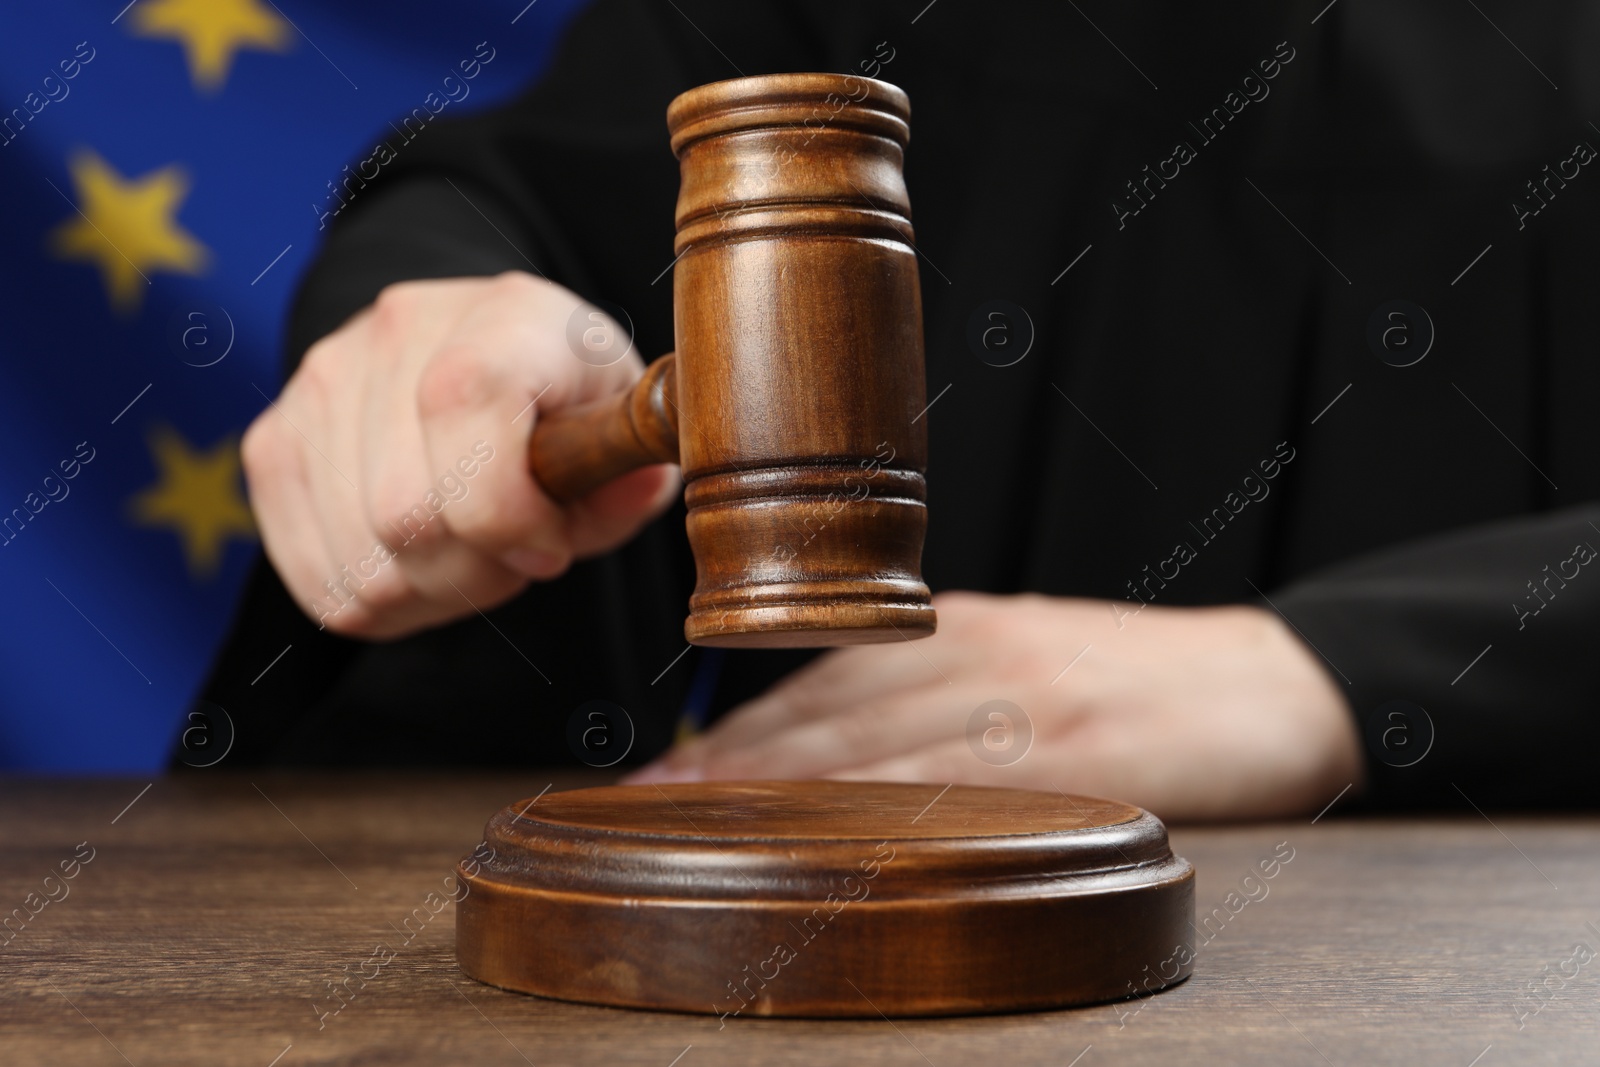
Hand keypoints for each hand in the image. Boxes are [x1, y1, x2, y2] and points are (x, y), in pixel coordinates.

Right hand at [241, 272, 677, 638]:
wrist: (482, 353)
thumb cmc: (566, 404)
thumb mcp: (621, 432)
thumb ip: (626, 483)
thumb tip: (601, 507)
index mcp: (505, 314)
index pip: (463, 407)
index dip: (513, 513)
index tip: (552, 540)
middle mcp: (396, 331)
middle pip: (405, 514)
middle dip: (480, 569)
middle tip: (514, 554)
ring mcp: (319, 382)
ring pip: (363, 563)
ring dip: (433, 591)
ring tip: (470, 551)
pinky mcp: (273, 441)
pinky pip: (319, 581)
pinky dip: (381, 600)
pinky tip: (421, 564)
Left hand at [623, 591, 1364, 822]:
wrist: (1273, 682)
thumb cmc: (1142, 677)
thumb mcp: (1028, 653)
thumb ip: (938, 684)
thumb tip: (836, 736)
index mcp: (962, 631)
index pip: (824, 680)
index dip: (738, 726)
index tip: (667, 768)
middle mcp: (977, 654)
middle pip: (830, 710)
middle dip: (732, 759)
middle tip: (650, 800)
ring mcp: (1024, 700)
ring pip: (877, 745)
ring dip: (781, 783)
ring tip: (704, 819)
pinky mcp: (1074, 753)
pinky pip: (960, 785)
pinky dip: (884, 810)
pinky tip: (833, 834)